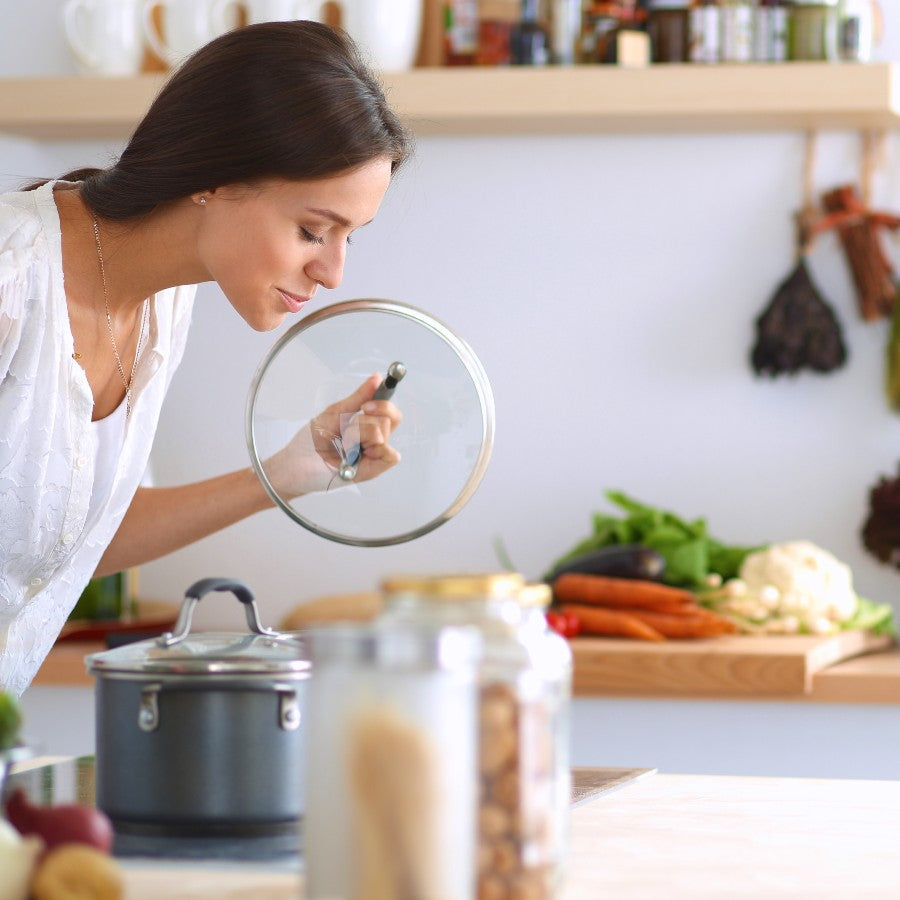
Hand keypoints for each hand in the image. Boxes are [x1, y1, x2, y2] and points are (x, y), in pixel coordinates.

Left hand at [263, 374, 402, 497]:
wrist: (295, 464)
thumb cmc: (311, 441)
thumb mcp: (336, 412)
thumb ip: (358, 397)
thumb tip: (377, 378)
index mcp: (367, 425)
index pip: (391, 412)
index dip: (384, 403)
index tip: (366, 405)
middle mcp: (373, 440)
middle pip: (389, 420)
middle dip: (364, 420)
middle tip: (346, 427)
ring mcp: (373, 455)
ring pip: (382, 433)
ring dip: (357, 435)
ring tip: (343, 445)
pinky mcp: (372, 470)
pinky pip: (390, 456)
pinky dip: (373, 450)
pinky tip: (354, 454)